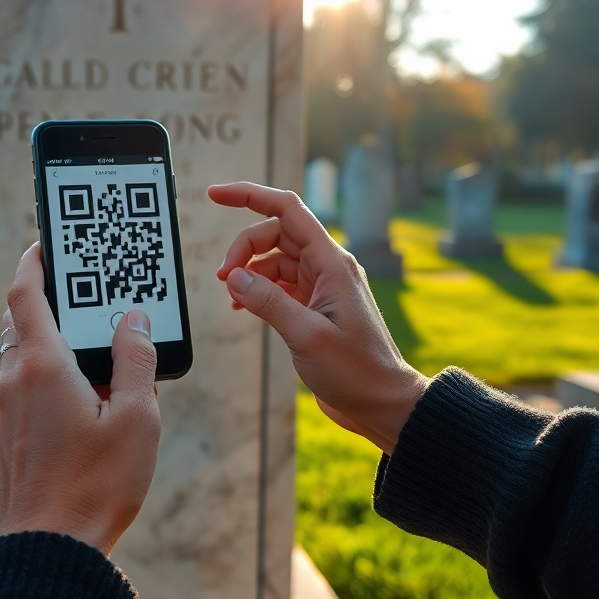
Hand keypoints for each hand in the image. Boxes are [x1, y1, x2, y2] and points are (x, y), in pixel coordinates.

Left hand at [0, 243, 160, 555]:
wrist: (45, 553)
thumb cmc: (95, 486)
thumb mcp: (136, 419)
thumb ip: (136, 361)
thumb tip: (134, 321)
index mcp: (42, 366)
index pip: (25, 294)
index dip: (33, 263)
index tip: (44, 246)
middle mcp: (12, 383)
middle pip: (20, 324)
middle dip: (46, 306)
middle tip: (82, 303)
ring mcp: (1, 415)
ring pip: (19, 362)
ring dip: (47, 349)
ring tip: (91, 362)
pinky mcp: (1, 442)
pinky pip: (19, 396)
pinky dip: (42, 384)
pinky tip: (76, 410)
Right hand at [209, 182, 427, 453]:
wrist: (382, 403)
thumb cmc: (356, 371)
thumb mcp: (307, 336)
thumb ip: (268, 301)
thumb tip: (234, 277)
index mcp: (331, 262)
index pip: (286, 209)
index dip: (249, 195)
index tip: (215, 194)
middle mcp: (326, 267)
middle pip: (275, 234)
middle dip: (243, 248)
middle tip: (222, 278)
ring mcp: (320, 286)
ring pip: (274, 259)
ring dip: (248, 271)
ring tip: (231, 296)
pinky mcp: (314, 306)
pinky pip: (279, 284)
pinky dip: (257, 290)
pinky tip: (242, 307)